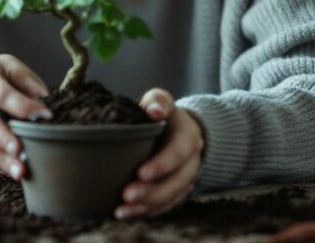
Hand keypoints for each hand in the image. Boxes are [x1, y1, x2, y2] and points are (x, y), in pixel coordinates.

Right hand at [0, 54, 51, 179]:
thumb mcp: (8, 65)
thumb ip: (27, 79)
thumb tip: (45, 98)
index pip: (2, 94)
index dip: (23, 106)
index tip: (45, 116)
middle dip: (5, 140)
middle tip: (22, 153)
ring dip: (0, 159)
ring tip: (19, 172)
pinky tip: (9, 170)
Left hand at [115, 88, 204, 218]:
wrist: (176, 129)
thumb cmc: (160, 113)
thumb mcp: (160, 101)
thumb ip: (158, 101)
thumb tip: (154, 110)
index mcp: (187, 135)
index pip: (179, 151)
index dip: (162, 164)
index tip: (140, 173)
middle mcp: (192, 159)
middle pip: (177, 180)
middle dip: (153, 191)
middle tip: (127, 195)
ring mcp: (187, 178)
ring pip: (173, 197)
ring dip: (148, 206)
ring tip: (122, 210)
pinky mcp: (179, 191)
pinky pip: (168, 206)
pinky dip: (149, 212)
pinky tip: (128, 214)